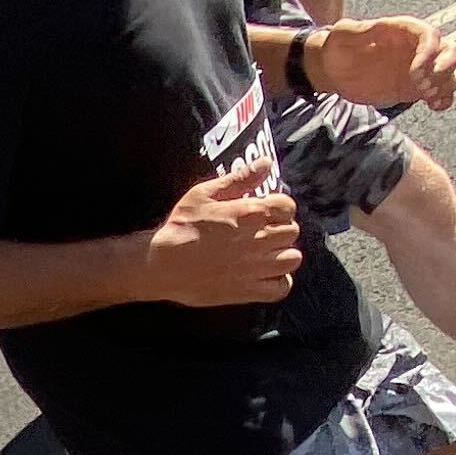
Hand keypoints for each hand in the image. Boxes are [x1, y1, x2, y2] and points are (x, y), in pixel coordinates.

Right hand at [145, 175, 303, 305]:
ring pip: (293, 259)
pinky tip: (265, 275)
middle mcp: (259, 240)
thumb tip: (266, 163)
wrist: (163, 264)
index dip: (278, 207)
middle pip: (292, 232)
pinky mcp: (248, 290)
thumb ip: (240, 178)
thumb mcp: (205, 193)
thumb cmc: (182, 226)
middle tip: (262, 232)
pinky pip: (282, 288)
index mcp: (251, 213)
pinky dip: (278, 281)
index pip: (288, 206)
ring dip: (282, 254)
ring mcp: (256, 268)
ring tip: (265, 253)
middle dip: (280, 229)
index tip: (266, 211)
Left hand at [310, 13, 455, 110]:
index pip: (430, 35)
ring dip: (447, 84)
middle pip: (451, 50)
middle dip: (444, 69)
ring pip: (452, 70)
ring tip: (428, 97)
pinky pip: (442, 90)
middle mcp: (416, 47)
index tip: (415, 73)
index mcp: (403, 31)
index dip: (430, 54)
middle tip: (423, 87)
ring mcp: (419, 66)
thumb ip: (358, 30)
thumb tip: (373, 28)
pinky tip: (434, 106)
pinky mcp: (416, 85)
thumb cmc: (338, 47)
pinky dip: (445, 98)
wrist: (335, 69)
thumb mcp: (343, 34)